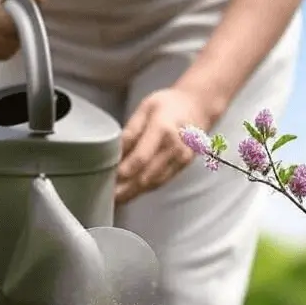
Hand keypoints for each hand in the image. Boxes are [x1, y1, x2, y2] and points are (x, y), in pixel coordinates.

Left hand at [115, 87, 217, 204]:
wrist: (198, 108)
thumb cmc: (168, 105)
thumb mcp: (146, 108)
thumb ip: (131, 130)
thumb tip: (116, 151)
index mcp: (163, 129)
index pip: (141, 157)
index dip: (125, 171)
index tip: (109, 179)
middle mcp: (174, 148)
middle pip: (147, 176)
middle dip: (126, 189)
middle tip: (107, 196)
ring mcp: (181, 160)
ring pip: (154, 183)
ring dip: (134, 193)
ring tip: (116, 200)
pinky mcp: (182, 167)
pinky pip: (161, 181)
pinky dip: (145, 189)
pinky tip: (131, 193)